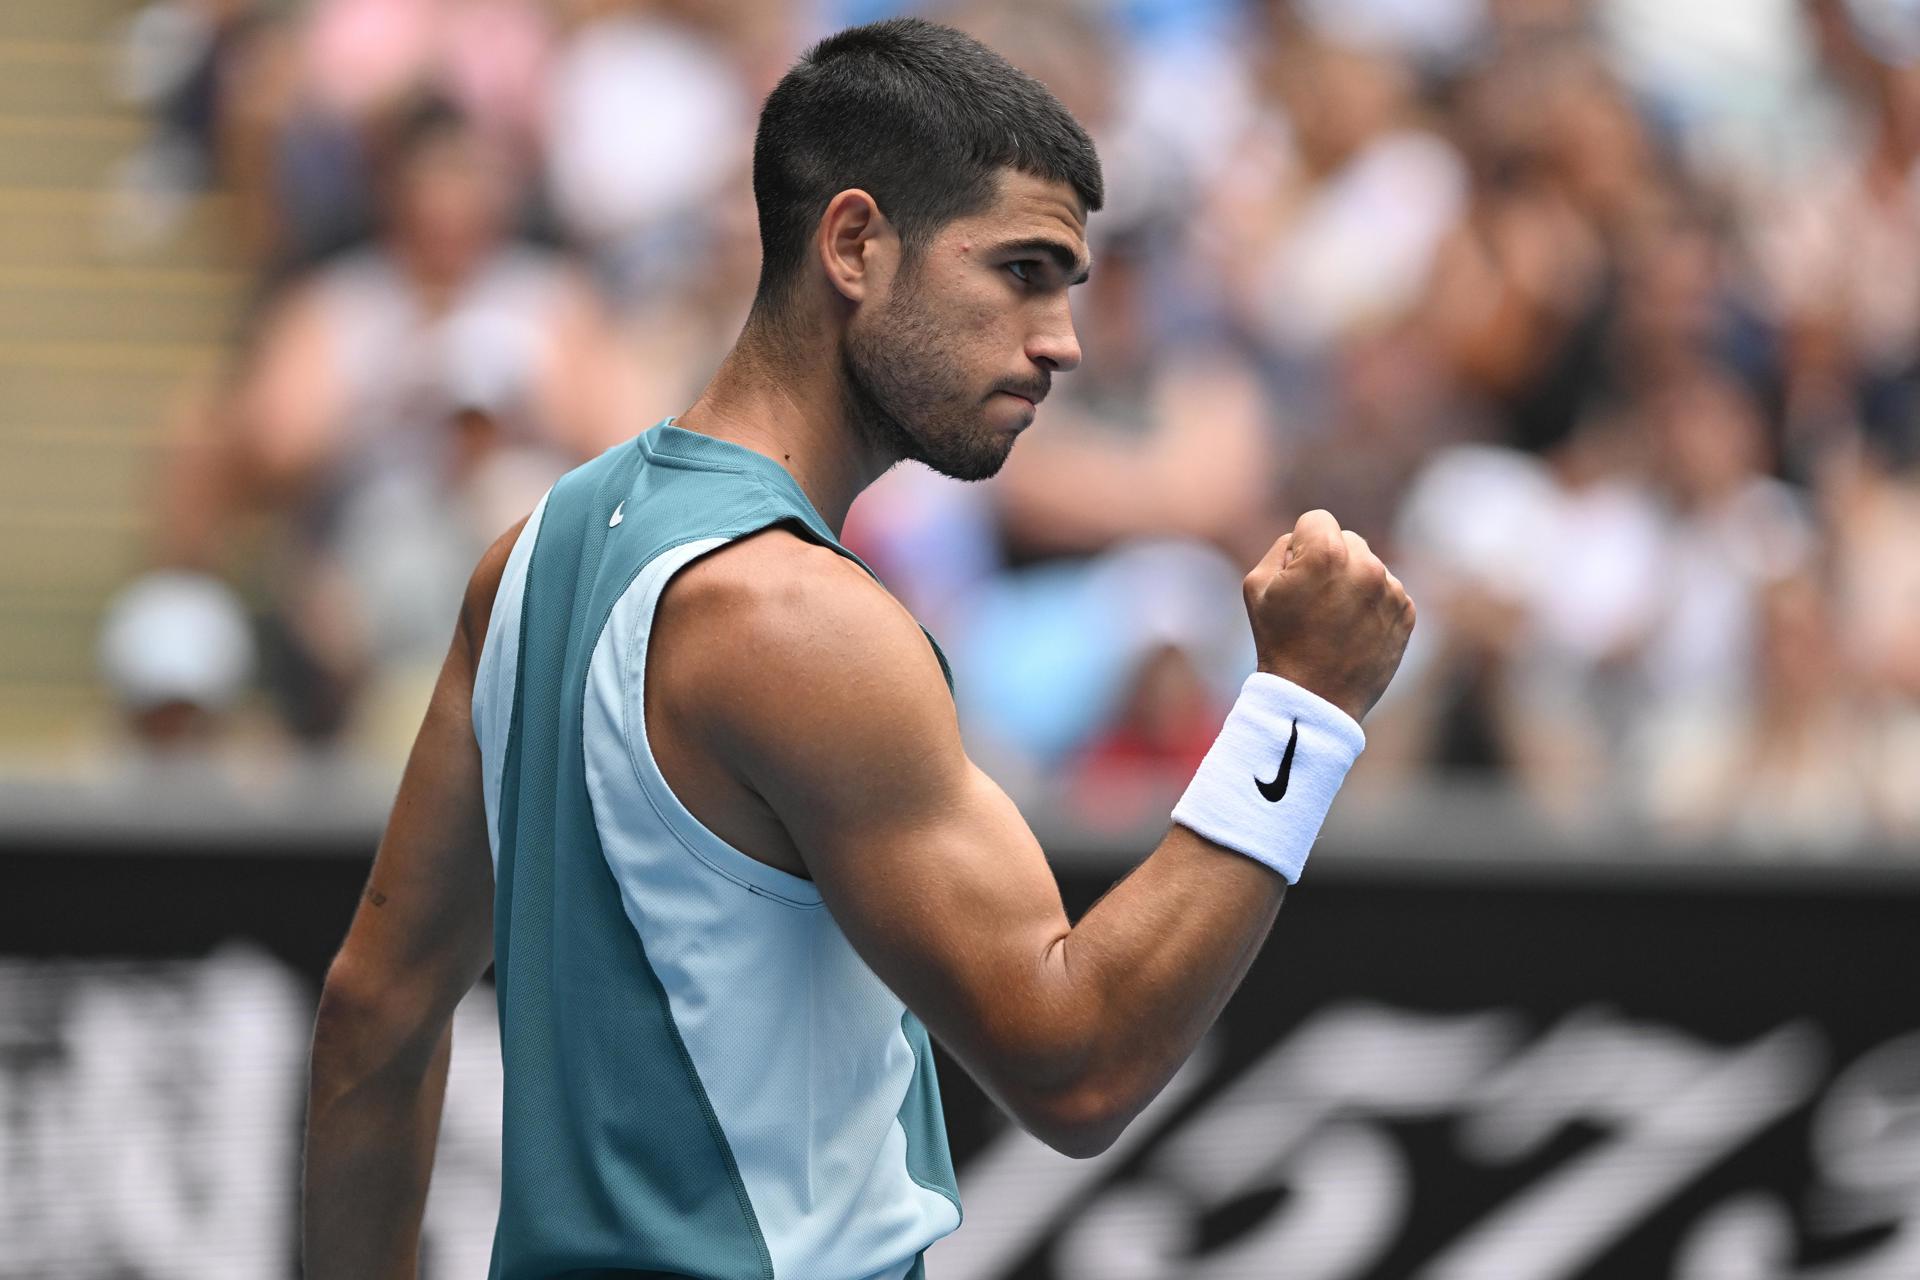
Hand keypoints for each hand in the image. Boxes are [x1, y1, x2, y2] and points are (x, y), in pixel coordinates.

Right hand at [1243, 509, 1415, 721]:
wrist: (1314, 698)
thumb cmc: (1278, 641)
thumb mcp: (1256, 585)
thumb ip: (1281, 547)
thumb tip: (1306, 539)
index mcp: (1327, 552)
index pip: (1317, 519)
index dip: (1301, 545)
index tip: (1297, 575)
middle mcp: (1366, 565)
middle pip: (1347, 540)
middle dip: (1331, 559)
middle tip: (1314, 600)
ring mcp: (1391, 589)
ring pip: (1369, 566)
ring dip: (1353, 582)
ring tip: (1334, 620)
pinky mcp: (1407, 612)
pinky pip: (1387, 591)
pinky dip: (1372, 604)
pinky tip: (1354, 630)